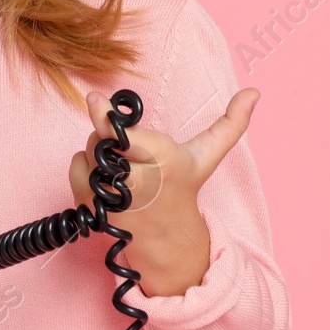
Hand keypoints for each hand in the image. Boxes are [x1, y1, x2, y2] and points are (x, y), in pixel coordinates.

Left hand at [67, 87, 259, 295]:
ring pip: (87, 151)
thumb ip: (230, 123)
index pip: (123, 134)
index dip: (105, 116)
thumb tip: (254, 92)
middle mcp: (136, 181)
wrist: (167, 237)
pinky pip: (74, 168)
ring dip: (98, 152)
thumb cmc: (182, 186)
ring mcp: (111, 197)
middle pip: (102, 139)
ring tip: (122, 166)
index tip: (93, 99)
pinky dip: (83, 166)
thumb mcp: (206, 155)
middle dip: (110, 136)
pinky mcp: (91, 207)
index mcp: (163, 161)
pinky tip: (106, 177)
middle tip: (129, 150)